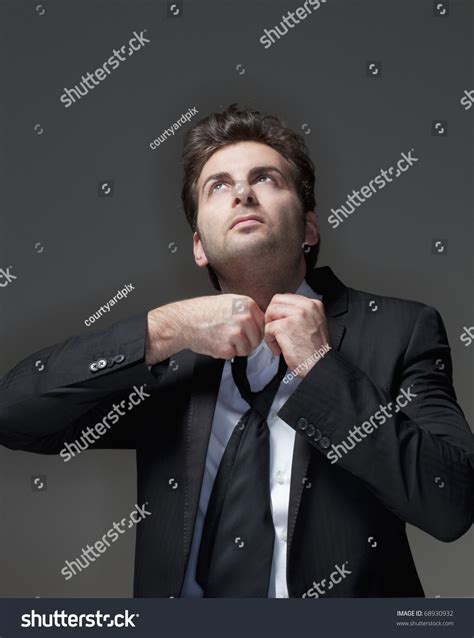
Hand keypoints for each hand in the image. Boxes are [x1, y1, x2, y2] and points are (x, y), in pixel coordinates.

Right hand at [146, 295, 264, 362]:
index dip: (253, 331)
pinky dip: (225, 353)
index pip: (262, 324)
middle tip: (231, 337)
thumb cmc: (202, 312)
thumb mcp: (229, 301)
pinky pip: (234, 355)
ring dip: (236, 348)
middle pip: (257, 339)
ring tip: (222, 338)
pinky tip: (216, 342)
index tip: (245, 331)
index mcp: (247, 304)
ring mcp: (236, 333)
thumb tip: (259, 322)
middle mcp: (244, 317)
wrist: (183, 321)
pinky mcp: (227, 347)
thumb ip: (246, 311)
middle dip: (246, 341)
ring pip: (247, 349)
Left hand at [264, 294, 330, 377]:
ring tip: (278, 341)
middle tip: (276, 331)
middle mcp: (306, 307)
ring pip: (270, 312)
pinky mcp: (285, 327)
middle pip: (276, 301)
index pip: (287, 298)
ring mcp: (296, 315)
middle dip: (272, 317)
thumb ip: (302, 314)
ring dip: (270, 328)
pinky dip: (270, 341)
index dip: (280, 312)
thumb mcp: (315, 324)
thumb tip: (283, 310)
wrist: (321, 366)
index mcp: (314, 304)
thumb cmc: (316, 351)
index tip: (282, 324)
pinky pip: (268, 328)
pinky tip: (279, 349)